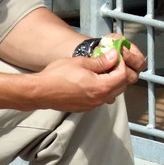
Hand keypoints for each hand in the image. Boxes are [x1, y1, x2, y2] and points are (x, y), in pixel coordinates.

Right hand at [28, 34, 143, 111]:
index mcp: (101, 87)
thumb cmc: (57, 76)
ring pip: (111, 94)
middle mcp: (99, 99)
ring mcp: (92, 105)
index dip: (120, 64)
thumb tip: (114, 56)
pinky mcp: (85, 107)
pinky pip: (100, 98)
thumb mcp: (81, 62)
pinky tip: (92, 80)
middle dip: (118, 73)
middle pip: (120, 87)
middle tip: (110, 62)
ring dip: (111, 82)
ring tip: (101, 70)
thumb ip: (101, 61)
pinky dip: (101, 90)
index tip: (115, 57)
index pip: (122, 76)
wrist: (41, 91)